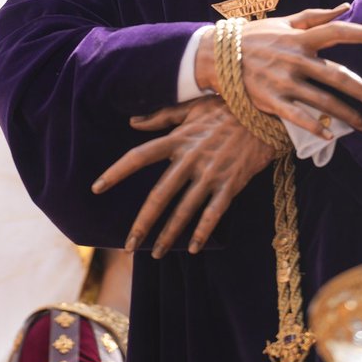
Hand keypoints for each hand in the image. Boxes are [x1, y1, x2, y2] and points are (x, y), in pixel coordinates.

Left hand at [91, 96, 273, 257]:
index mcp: (178, 139)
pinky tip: (192, 249)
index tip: (97, 187)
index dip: (116, 172)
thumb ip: (161, 116)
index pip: (139, 156)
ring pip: (184, 210)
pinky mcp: (230, 184)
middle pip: (159, 195)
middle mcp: (190, 159)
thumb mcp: (192, 107)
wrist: (264, 114)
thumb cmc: (226, 108)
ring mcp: (210, 173)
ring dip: (168, 235)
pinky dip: (202, 232)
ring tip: (155, 253)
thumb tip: (132, 122)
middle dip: (142, 223)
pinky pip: (213, 214)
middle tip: (128, 246)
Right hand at [195, 5, 361, 138]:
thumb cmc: (256, 36)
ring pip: (325, 102)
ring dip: (350, 116)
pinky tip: (332, 136)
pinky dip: (316, 127)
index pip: (339, 32)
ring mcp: (284, 81)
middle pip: (339, 76)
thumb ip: (316, 17)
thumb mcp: (285, 22)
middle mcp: (296, 59)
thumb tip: (345, 7)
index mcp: (300, 38)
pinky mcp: (272, 100)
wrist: (219, 55)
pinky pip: (298, 117)